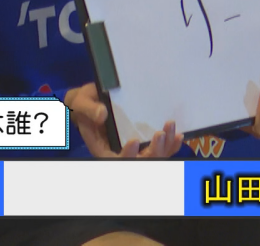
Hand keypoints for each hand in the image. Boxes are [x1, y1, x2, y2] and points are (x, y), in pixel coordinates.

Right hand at [65, 82, 182, 157]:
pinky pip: (161, 149)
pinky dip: (171, 145)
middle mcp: (120, 151)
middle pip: (140, 161)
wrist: (91, 99)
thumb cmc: (84, 102)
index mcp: (103, 147)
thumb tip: (102, 114)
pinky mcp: (144, 141)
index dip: (127, 155)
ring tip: (170, 128)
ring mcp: (135, 148)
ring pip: (153, 156)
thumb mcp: (80, 102)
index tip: (133, 141)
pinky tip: (178, 136)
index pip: (116, 159)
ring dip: (165, 146)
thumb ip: (89, 109)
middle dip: (153, 151)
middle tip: (159, 134)